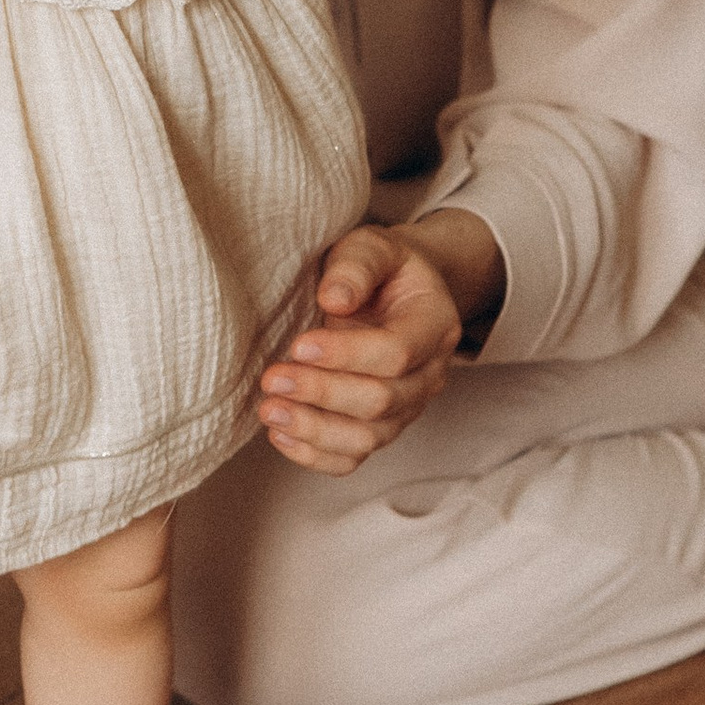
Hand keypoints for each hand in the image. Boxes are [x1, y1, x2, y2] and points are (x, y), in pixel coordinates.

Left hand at [257, 225, 462, 472]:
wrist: (394, 291)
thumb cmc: (381, 268)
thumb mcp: (373, 247)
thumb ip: (356, 266)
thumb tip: (335, 299)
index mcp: (435, 324)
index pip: (397, 353)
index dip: (347, 355)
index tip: (299, 345)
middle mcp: (429, 374)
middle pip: (382, 401)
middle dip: (322, 393)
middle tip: (272, 378)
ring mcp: (408, 407)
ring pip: (368, 438)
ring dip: (314, 430)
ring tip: (269, 410)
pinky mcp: (381, 428)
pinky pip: (353, 458)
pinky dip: (316, 456)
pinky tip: (280, 436)